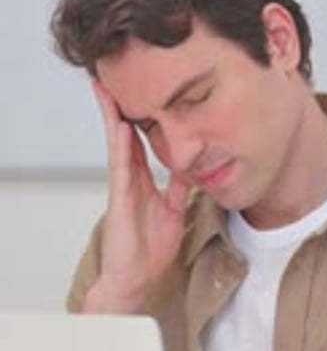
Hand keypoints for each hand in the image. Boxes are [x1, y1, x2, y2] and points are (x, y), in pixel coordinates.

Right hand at [83, 79, 190, 312]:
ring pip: (118, 142)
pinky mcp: (120, 198)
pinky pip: (121, 166)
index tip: (144, 87)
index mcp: (142, 178)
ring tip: (108, 86)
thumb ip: (180, 186)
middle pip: (125, 131)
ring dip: (114, 114)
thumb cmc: (150, 248)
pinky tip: (122, 125)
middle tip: (117, 72)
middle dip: (121, 103)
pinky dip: (121, 145)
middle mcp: (129, 176)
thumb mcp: (175, 209)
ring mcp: (122, 185)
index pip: (141, 138)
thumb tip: (193, 166)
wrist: (137, 279)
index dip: (143, 113)